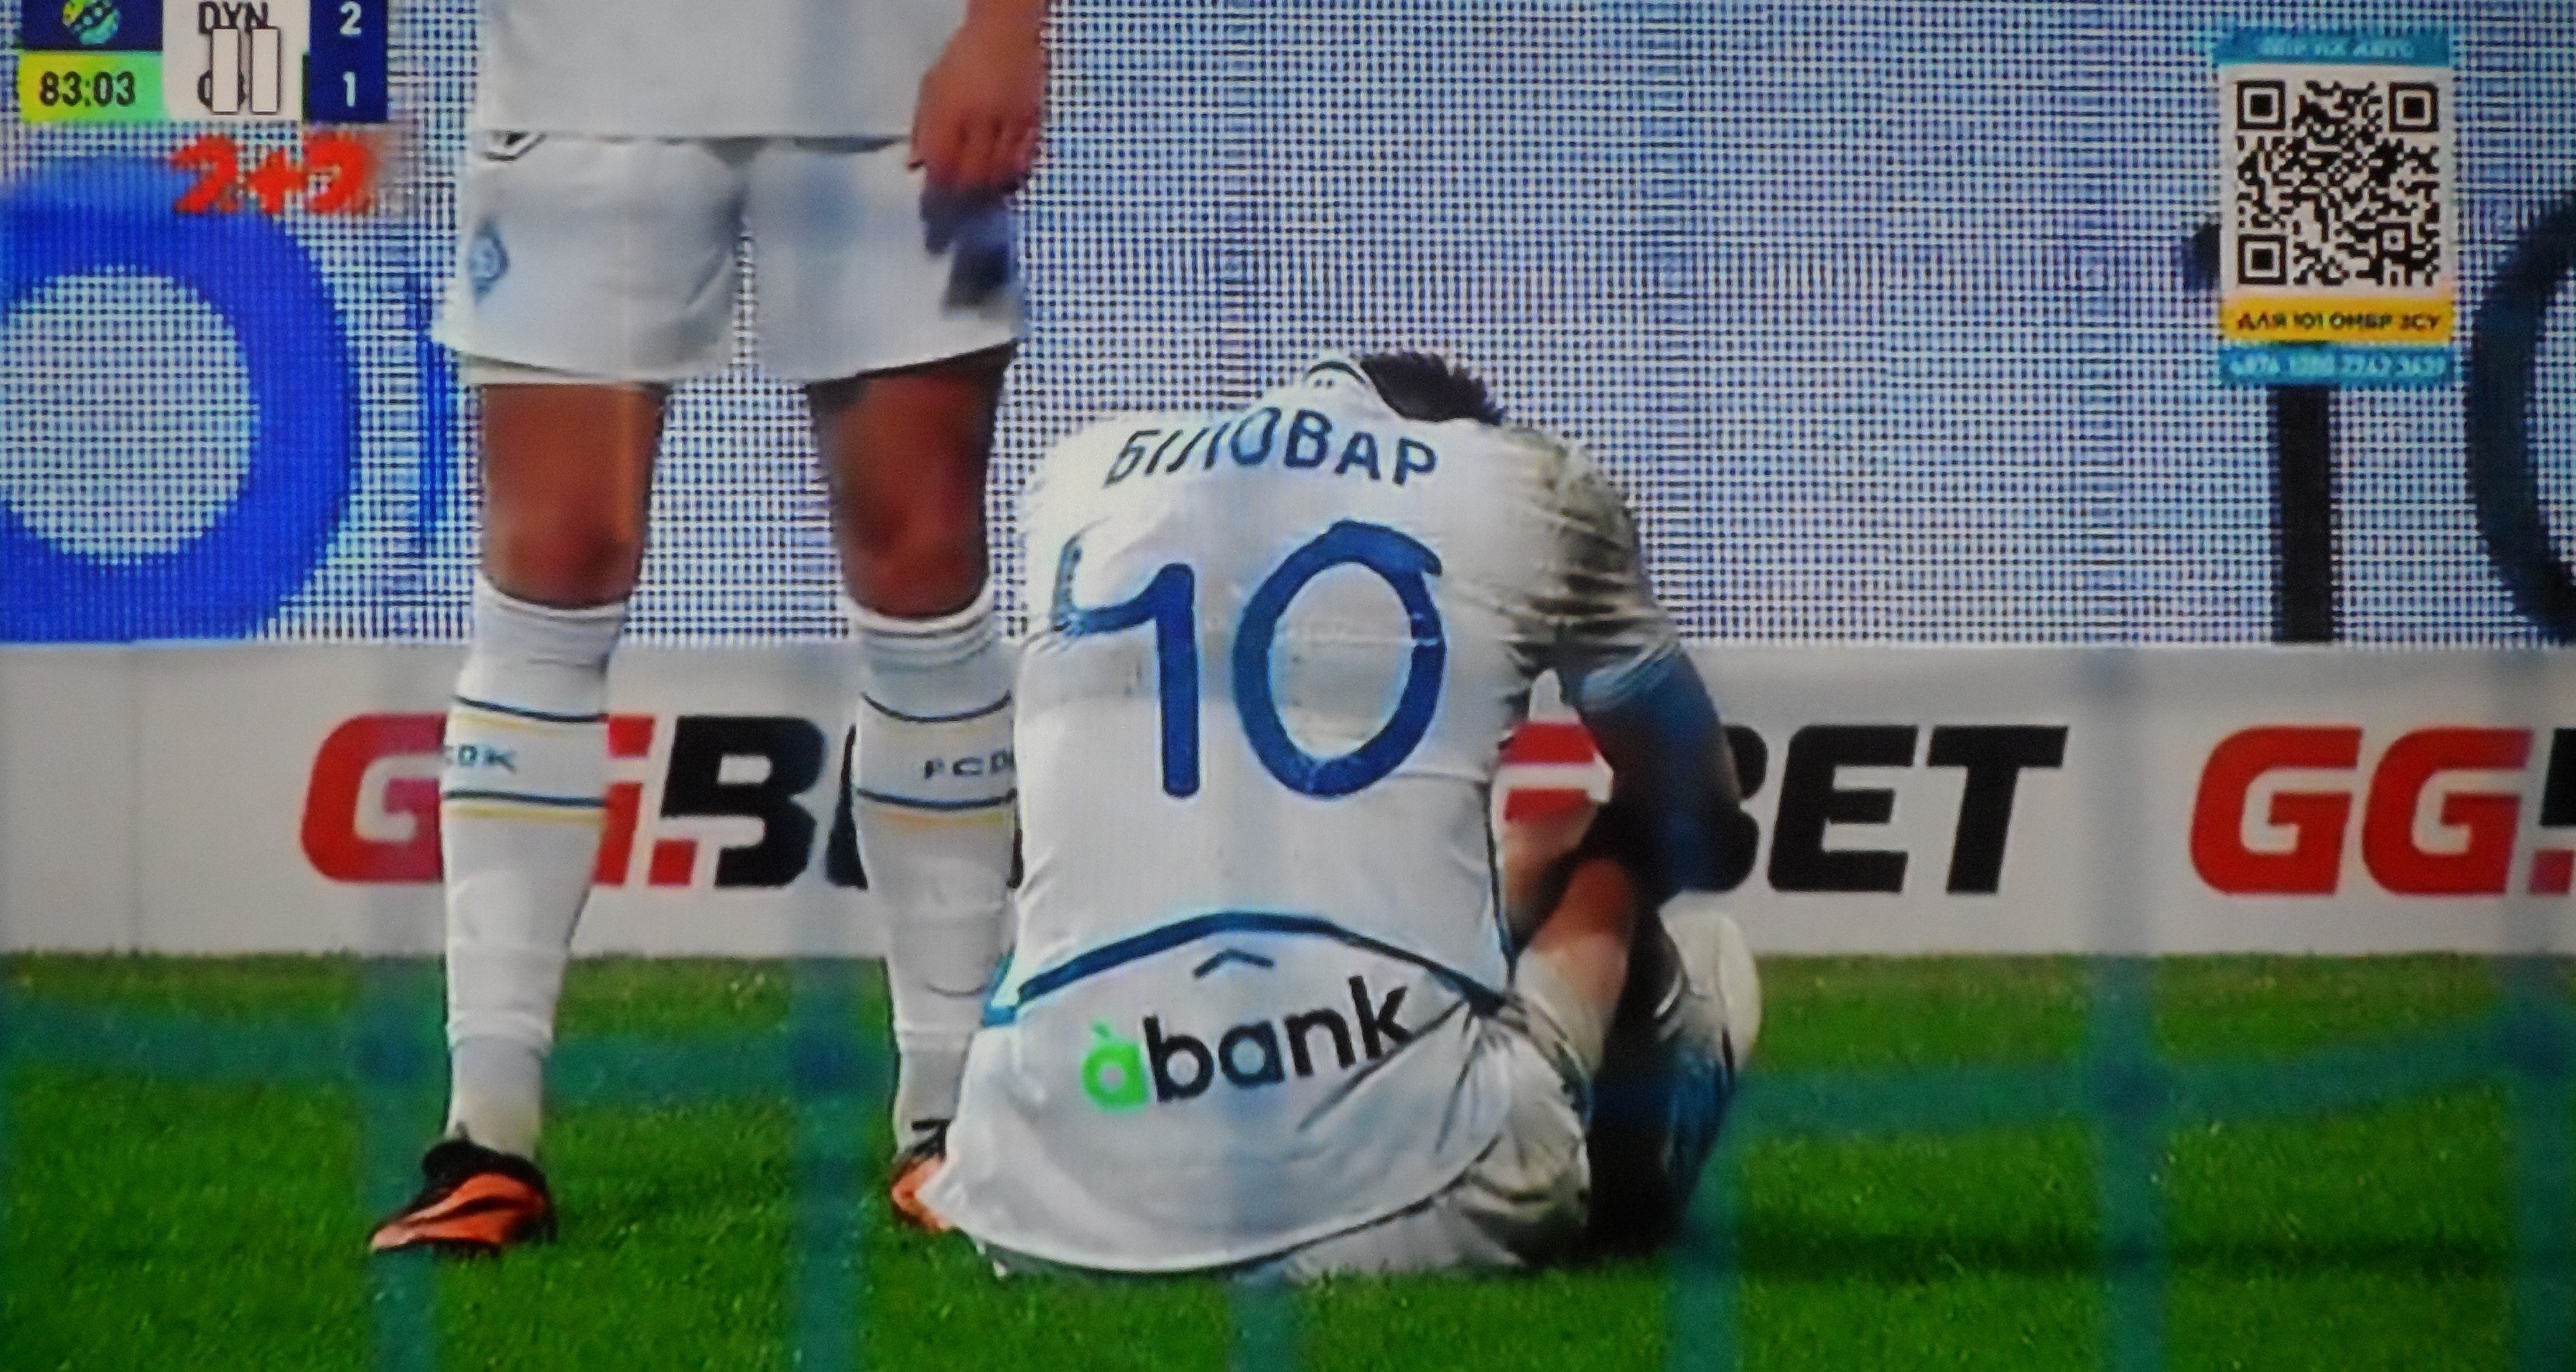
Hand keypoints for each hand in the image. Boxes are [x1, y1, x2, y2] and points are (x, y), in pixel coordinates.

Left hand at [910, 6, 1046, 197]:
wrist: (1005, 32)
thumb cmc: (962, 58)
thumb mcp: (932, 86)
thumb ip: (922, 127)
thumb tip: (915, 165)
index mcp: (949, 109)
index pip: (941, 163)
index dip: (937, 186)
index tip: (934, 195)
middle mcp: (979, 119)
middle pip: (971, 174)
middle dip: (962, 193)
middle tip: (957, 200)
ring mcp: (1009, 122)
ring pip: (999, 172)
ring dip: (987, 187)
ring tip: (979, 190)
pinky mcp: (1033, 121)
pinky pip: (1024, 159)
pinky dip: (1011, 173)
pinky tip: (1003, 174)